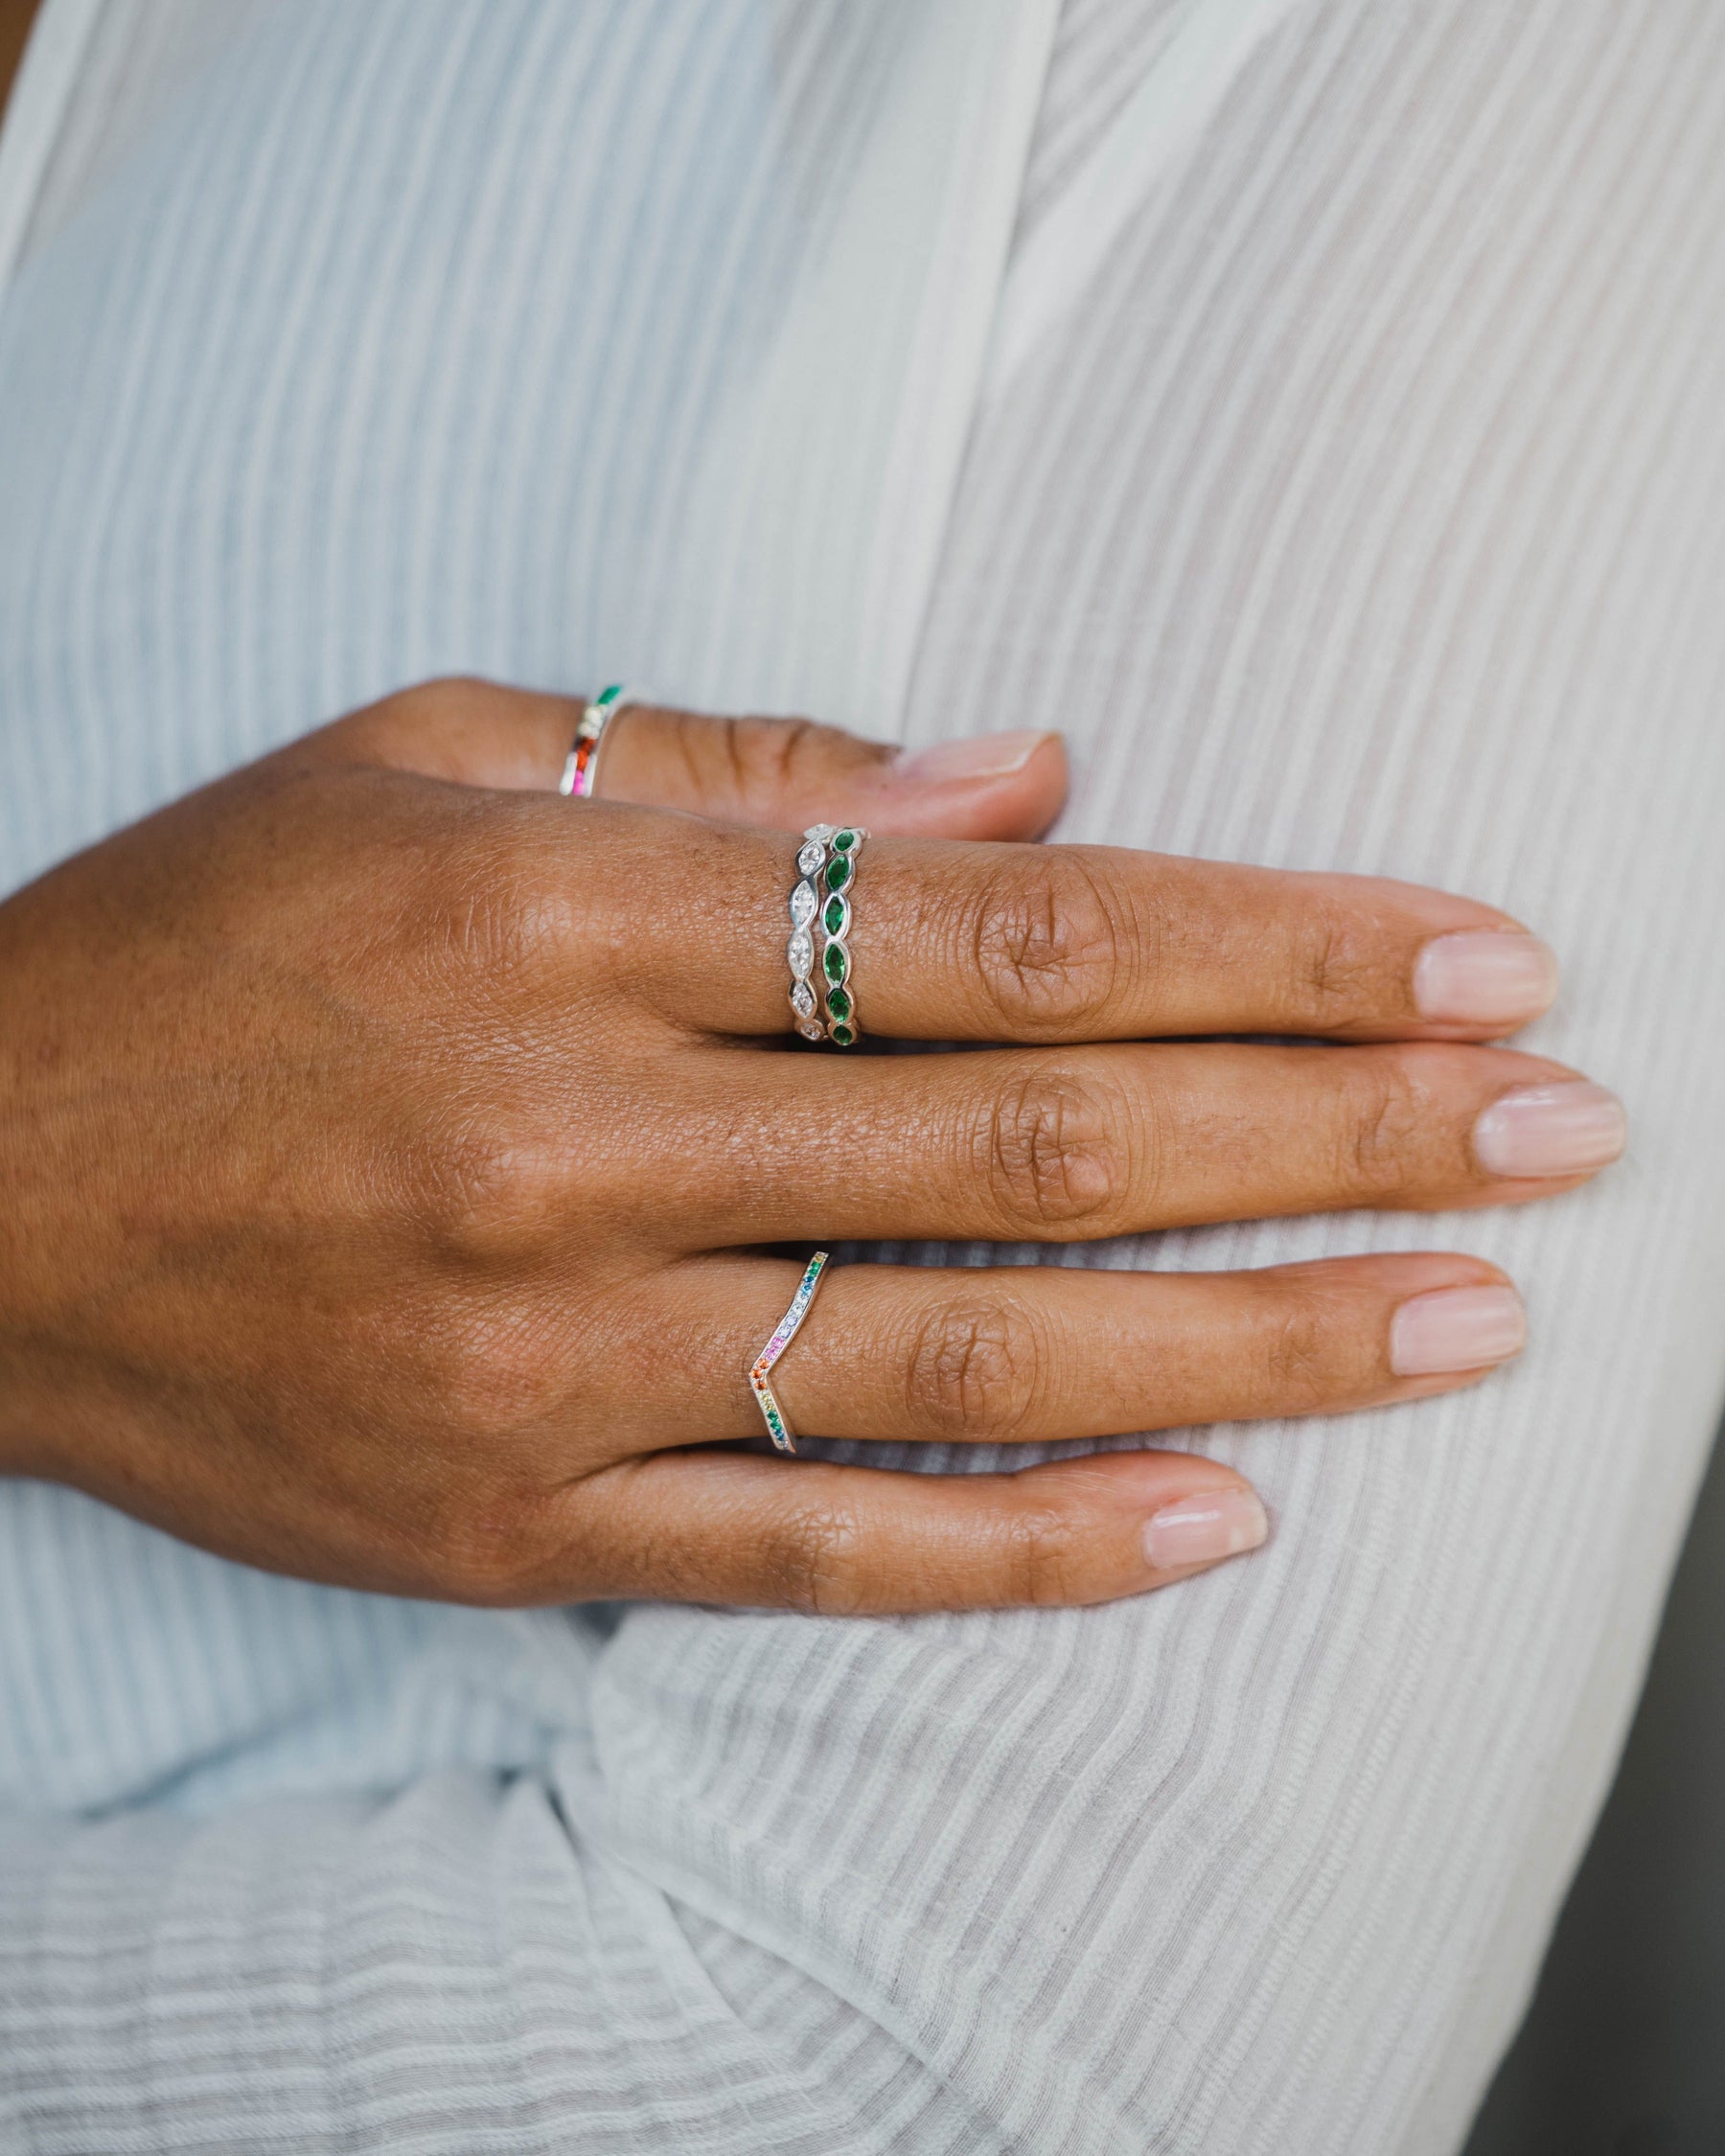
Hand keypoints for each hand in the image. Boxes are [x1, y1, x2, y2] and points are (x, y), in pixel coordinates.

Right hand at [0, 679, 1621, 1611]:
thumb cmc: (200, 941)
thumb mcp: (425, 763)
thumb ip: (734, 767)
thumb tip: (1031, 773)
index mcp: (565, 915)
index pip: (997, 926)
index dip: (1259, 942)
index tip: (1461, 959)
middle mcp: (572, 1141)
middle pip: (1032, 1138)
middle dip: (1328, 1130)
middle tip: (1553, 1132)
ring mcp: (546, 1360)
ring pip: (965, 1362)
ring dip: (1246, 1343)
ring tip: (1461, 1321)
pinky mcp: (506, 1523)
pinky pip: (810, 1549)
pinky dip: (1026, 1547)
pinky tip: (1218, 1521)